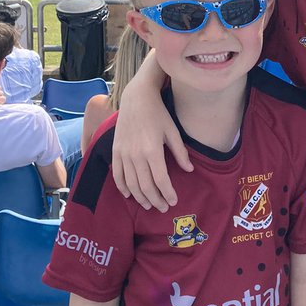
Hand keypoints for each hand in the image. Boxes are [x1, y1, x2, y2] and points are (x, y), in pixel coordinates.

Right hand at [111, 49, 192, 210]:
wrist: (137, 98)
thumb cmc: (158, 113)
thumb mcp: (173, 131)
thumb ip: (180, 153)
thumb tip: (189, 170)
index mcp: (153, 151)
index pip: (161, 180)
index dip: (167, 193)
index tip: (173, 201)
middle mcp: (136, 155)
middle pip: (145, 186)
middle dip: (155, 200)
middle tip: (163, 207)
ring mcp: (124, 153)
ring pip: (131, 184)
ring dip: (140, 197)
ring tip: (149, 204)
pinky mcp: (116, 151)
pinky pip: (117, 175)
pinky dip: (123, 187)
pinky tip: (129, 195)